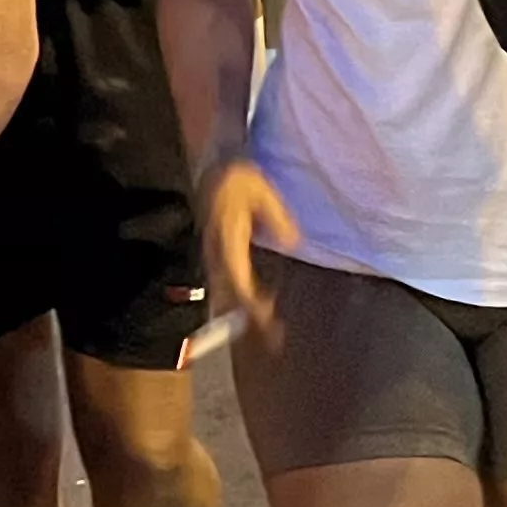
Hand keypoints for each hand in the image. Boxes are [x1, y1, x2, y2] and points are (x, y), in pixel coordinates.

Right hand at [197, 157, 297, 343]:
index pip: (236, 279)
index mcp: (227, 239)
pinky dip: (243, 299)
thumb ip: (277, 216)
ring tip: (270, 329)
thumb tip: (293, 243)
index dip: (250, 302)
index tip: (266, 317)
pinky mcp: (219, 255)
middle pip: (229, 294)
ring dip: (245, 312)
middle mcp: (217, 252)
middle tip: (274, 338)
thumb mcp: (261, 189)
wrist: (213, 168)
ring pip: (226, 292)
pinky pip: (229, 283)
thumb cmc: (238, 177)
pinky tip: (260, 305)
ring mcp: (216, 255)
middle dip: (248, 318)